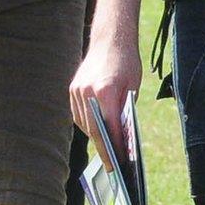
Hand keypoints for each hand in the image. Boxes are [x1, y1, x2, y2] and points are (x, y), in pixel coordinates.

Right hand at [68, 35, 141, 160]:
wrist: (110, 38)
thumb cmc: (127, 63)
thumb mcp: (132, 88)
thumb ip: (124, 112)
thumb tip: (121, 137)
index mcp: (104, 91)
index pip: (108, 128)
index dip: (114, 148)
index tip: (119, 163)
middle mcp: (87, 92)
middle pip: (94, 129)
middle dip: (104, 148)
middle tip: (113, 165)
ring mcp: (76, 91)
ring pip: (84, 123)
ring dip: (95, 137)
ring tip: (107, 152)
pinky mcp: (72, 89)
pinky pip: (79, 114)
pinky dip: (88, 124)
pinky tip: (97, 131)